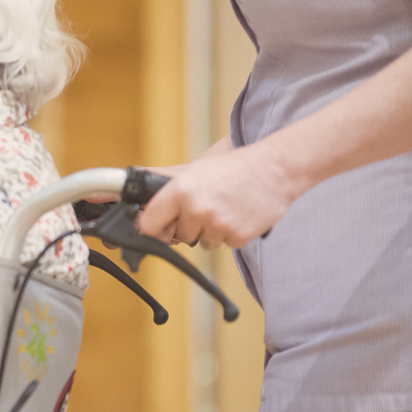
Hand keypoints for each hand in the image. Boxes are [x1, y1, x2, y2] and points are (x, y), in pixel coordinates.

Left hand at [137, 141, 304, 248]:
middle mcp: (195, 209)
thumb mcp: (195, 169)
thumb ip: (165, 186)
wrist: (276, 169)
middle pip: (177, 236)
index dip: (153, 227)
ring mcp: (217, 225)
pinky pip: (224, 244)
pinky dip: (230, 234)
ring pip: (201, 241)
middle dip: (188, 226)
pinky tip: (238, 214)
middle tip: (205, 207)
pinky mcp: (237, 237)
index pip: (149, 225)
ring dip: (210, 230)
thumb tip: (135, 193)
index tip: (158, 227)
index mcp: (179, 190)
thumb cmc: (235, 167)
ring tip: (225, 207)